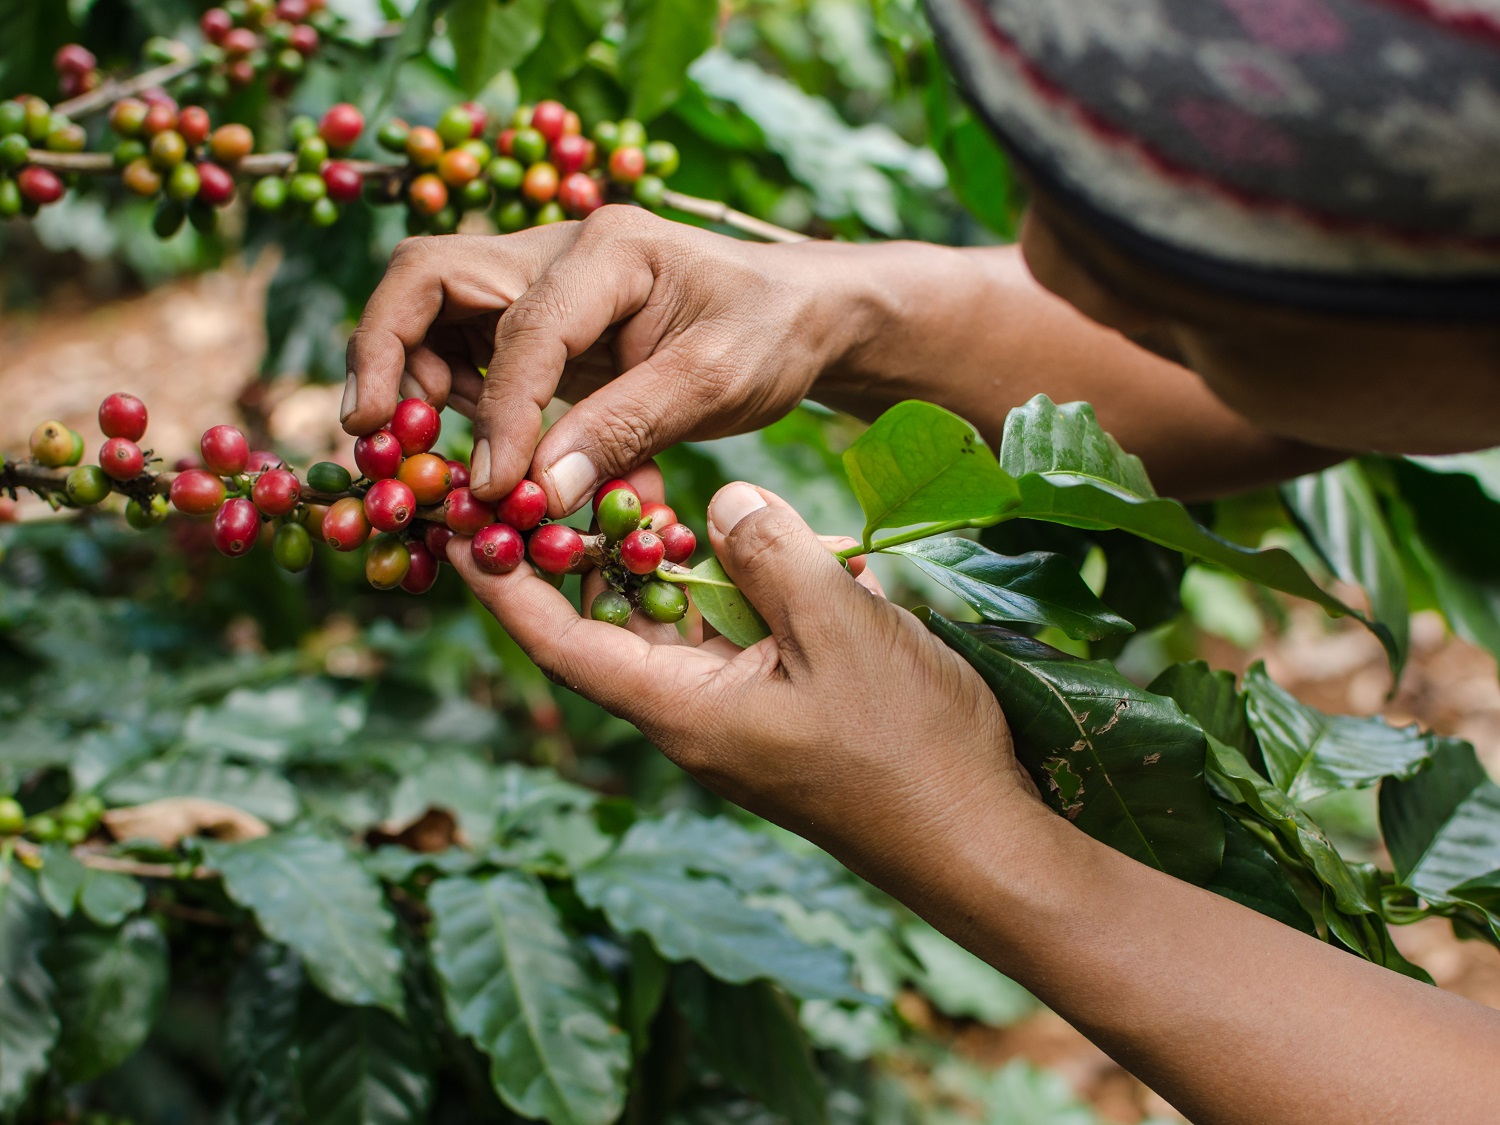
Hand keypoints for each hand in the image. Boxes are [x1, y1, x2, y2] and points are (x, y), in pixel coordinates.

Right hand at [343, 208, 866, 512]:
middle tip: (372, 437)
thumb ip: (624, 430)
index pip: (522, 327)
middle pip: (428, 278)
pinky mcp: (542, 321)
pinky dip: (453, 398)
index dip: (500, 413)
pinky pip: (467, 350)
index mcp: (608, 250)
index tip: (494, 489)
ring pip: (432, 311)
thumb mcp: (714, 383)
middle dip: (385, 353)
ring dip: (411, 379)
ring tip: (418, 453)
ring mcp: (542, 282)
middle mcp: (557, 251)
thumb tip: (537, 493)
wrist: (799, 314)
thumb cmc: (770, 335)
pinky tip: (474, 449)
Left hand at [446, 480, 1039, 882]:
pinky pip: (736, 637)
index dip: (506, 585)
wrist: (979, 837)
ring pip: (680, 624)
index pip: (561, 642)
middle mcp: (693, 715)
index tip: (463, 524)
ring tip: (663, 493)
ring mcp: (738, 715)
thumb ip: (769, 554)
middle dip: (592, 551)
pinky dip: (737, 588)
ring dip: (674, 563)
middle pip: (613, 624)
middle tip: (579, 472)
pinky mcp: (781, 709)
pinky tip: (766, 546)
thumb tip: (720, 502)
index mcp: (681, 709)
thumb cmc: (907, 746)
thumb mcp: (838, 629)